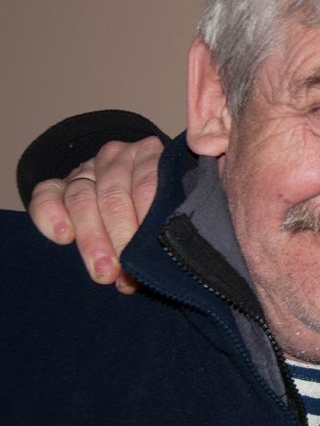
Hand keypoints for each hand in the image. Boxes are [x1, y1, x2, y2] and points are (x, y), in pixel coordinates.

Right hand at [28, 136, 163, 293]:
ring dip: (92, 239)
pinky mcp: (56, 185)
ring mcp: (85, 170)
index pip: (148, 184)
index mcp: (149, 155)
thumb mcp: (167, 205)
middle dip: (120, 238)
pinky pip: (46, 195)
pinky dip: (51, 216)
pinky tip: (63, 237)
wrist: (126, 195)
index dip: (148, 222)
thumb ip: (166, 221)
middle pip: (114, 197)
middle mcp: (115, 157)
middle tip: (126, 270)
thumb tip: (162, 262)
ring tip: (104, 270)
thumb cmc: (155, 206)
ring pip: (82, 200)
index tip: (150, 254)